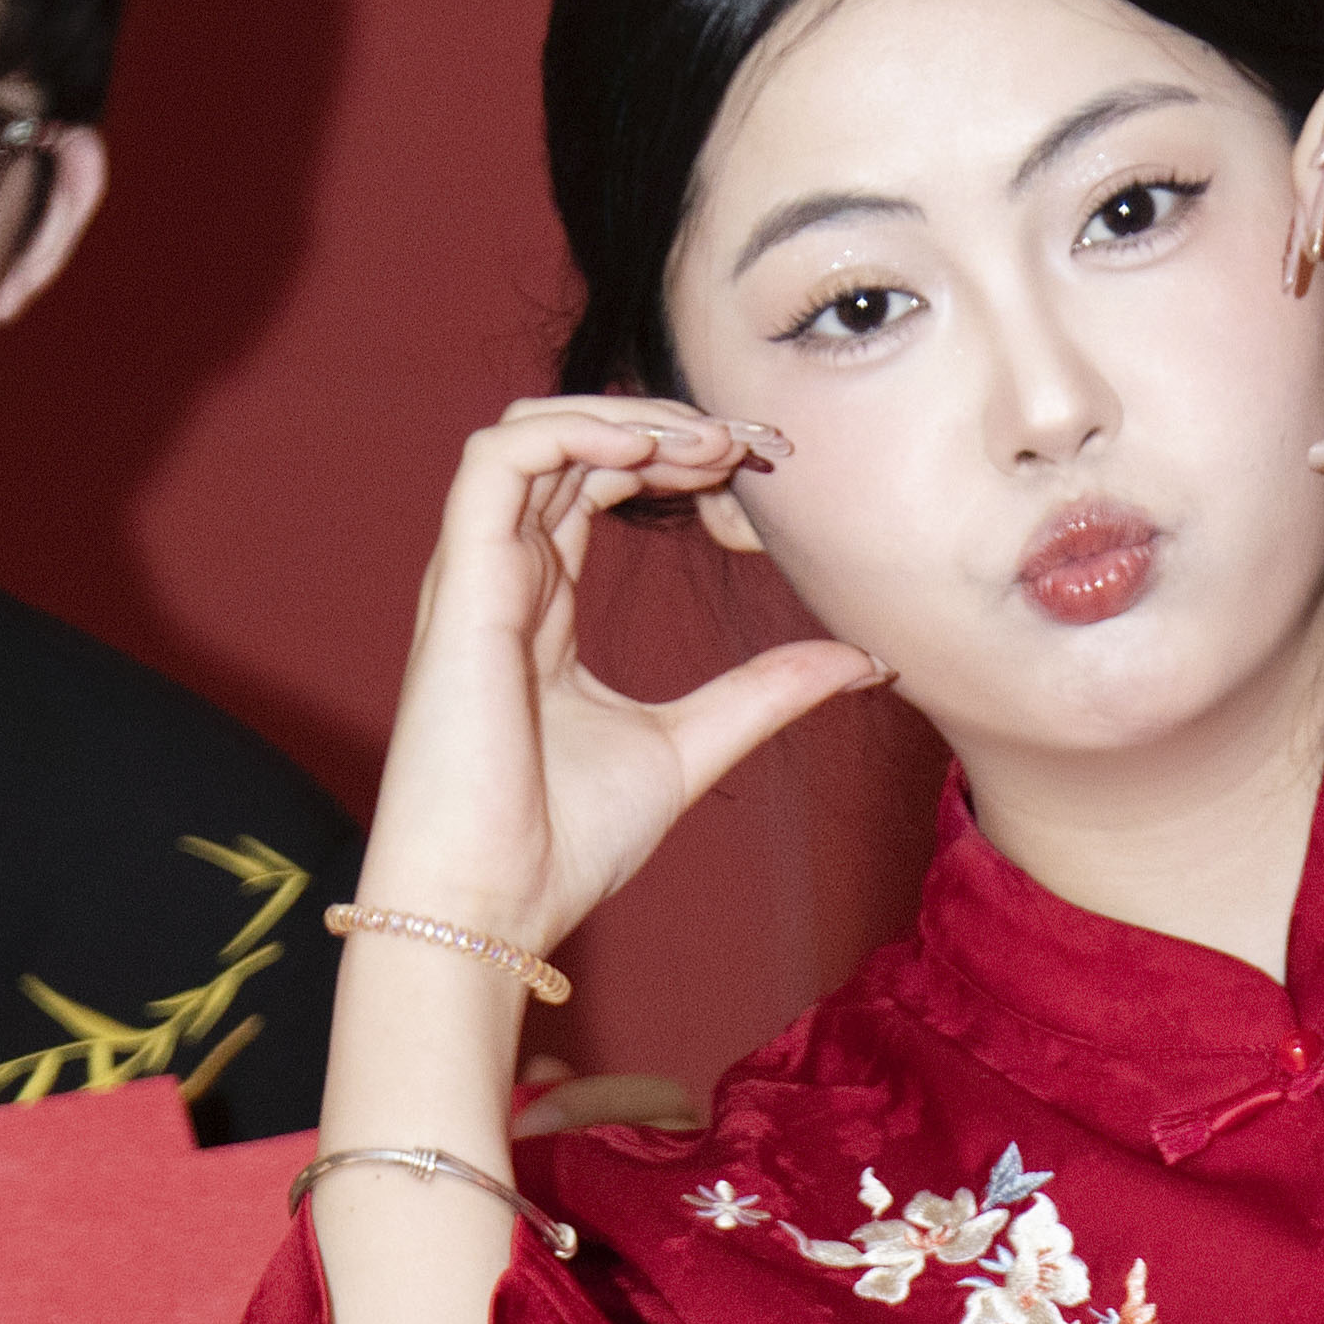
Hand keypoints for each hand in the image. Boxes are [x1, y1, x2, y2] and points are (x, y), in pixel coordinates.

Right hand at [354, 399, 889, 996]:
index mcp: (542, 606)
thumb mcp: (692, 748)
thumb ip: (767, 694)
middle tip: (754, 442)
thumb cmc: (560, 845)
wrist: (490, 907)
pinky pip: (497, 461)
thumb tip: (863, 661)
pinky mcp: (460, 585)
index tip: (761, 465)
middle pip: (575, 446)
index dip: (679, 454)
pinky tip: (647, 451)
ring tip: (705, 442)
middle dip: (668, 423)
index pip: (602, 485)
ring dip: (623, 417)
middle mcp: (504, 578)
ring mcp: (475, 576)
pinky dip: (571, 433)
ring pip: (530, 433)